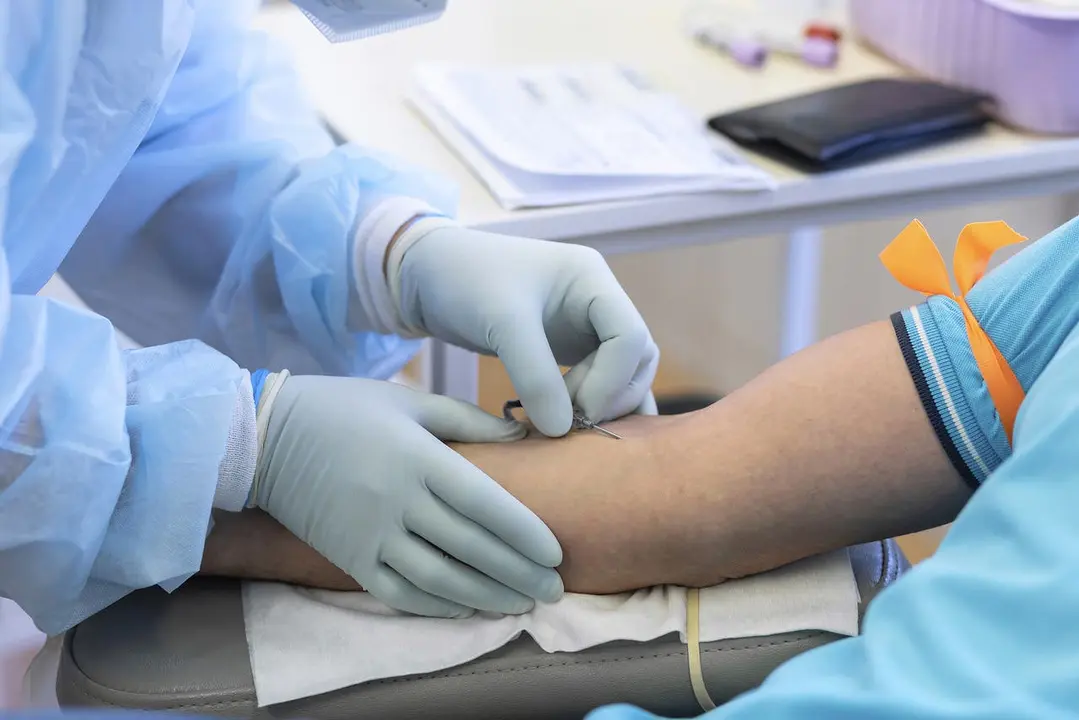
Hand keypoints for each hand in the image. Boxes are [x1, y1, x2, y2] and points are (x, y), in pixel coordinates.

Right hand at [252, 375, 563, 616]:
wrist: (265, 437)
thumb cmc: (345, 409)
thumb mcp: (410, 400)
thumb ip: (468, 420)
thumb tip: (523, 437)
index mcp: (418, 457)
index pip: (485, 504)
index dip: (525, 533)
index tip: (556, 553)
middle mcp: (397, 501)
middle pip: (471, 548)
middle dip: (519, 573)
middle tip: (554, 589)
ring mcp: (370, 535)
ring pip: (440, 579)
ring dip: (486, 596)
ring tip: (521, 603)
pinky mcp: (348, 558)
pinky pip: (400, 593)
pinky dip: (437, 605)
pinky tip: (468, 607)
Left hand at [394, 226, 659, 435]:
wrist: (427, 274)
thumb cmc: (463, 280)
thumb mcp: (500, 324)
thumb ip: (534, 375)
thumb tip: (563, 430)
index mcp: (591, 279)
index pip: (630, 337)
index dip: (611, 381)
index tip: (574, 411)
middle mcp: (598, 301)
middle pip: (638, 359)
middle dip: (610, 396)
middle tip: (568, 423)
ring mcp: (586, 325)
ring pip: (624, 373)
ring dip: (606, 405)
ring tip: (568, 428)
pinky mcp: (568, 348)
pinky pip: (599, 381)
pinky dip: (595, 406)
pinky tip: (576, 433)